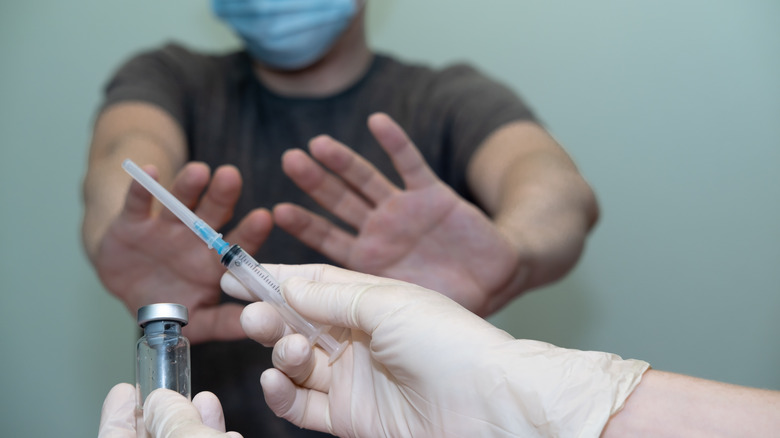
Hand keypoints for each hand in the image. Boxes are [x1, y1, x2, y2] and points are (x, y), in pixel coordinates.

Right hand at [93, 162, 271, 342]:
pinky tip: (149, 171)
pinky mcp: (133, 222)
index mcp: (215, 261)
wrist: (126, 288)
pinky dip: (142, 188)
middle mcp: (195, 238)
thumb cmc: (172, 304)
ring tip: (199, 171)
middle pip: (212, 214)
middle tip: (232, 177)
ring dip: (188, 186)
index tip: (264, 217)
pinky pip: (138, 203)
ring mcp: (165, 227)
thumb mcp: (198, 319)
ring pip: (180, 202)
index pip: (238, 243)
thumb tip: (256, 327)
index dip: (250, 231)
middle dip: (222, 195)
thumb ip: (224, 322)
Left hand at [98, 383, 241, 436]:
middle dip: (162, 411)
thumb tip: (163, 400)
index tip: (123, 391)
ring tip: (203, 399)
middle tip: (166, 390)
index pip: (113, 435)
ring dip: (193, 423)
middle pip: (151, 437)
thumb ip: (171, 416)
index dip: (118, 411)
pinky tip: (225, 429)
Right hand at [222, 264, 649, 436]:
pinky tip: (276, 380)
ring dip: (277, 352)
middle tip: (252, 313)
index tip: (235, 272)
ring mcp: (355, 378)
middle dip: (270, 315)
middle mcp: (359, 338)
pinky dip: (282, 393)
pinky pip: (302, 405)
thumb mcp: (387, 302)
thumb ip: (332, 296)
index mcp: (371, 301)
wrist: (489, 405)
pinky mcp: (352, 417)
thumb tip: (288, 284)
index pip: (313, 285)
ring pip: (297, 363)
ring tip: (282, 347)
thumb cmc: (449, 342)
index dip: (274, 278)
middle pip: (299, 324)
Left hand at [275, 112, 520, 313]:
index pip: (327, 239)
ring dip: (344, 161)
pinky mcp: (431, 194)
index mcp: (367, 260)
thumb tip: (312, 311)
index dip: (305, 224)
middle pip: (340, 201)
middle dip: (316, 182)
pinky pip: (410, 163)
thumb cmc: (448, 301)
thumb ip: (364, 304)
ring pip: (367, 179)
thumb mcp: (403, 308)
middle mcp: (380, 230)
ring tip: (318, 144)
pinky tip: (376, 122)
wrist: (496, 280)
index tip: (277, 210)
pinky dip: (394, 143)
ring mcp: (403, 210)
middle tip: (289, 160)